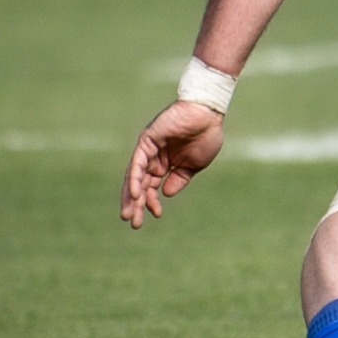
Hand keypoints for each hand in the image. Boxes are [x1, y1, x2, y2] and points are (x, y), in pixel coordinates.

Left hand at [120, 101, 225, 228]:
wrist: (208, 114)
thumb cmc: (206, 135)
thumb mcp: (194, 165)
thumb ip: (179, 179)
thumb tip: (165, 194)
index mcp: (164, 164)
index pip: (151, 187)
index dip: (152, 202)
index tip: (157, 215)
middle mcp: (152, 158)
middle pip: (139, 184)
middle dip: (136, 204)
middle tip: (133, 223)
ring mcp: (148, 149)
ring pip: (135, 176)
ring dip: (131, 196)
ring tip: (129, 213)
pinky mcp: (146, 141)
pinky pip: (138, 163)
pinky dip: (135, 179)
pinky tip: (136, 194)